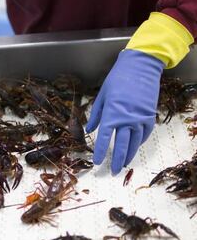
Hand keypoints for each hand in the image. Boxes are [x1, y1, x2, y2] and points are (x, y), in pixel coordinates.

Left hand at [86, 49, 163, 173]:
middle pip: (122, 146)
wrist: (140, 68)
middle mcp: (126, 120)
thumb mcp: (101, 96)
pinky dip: (139, 143)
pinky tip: (134, 148)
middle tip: (113, 172)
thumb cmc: (117, 80)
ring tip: (124, 165)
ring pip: (135, 143)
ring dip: (129, 155)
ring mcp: (140, 119)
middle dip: (117, 160)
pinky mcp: (149, 116)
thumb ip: (96, 115)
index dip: (100, 152)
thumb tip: (89, 129)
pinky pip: (144, 134)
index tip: (97, 162)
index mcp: (111, 114)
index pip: (104, 139)